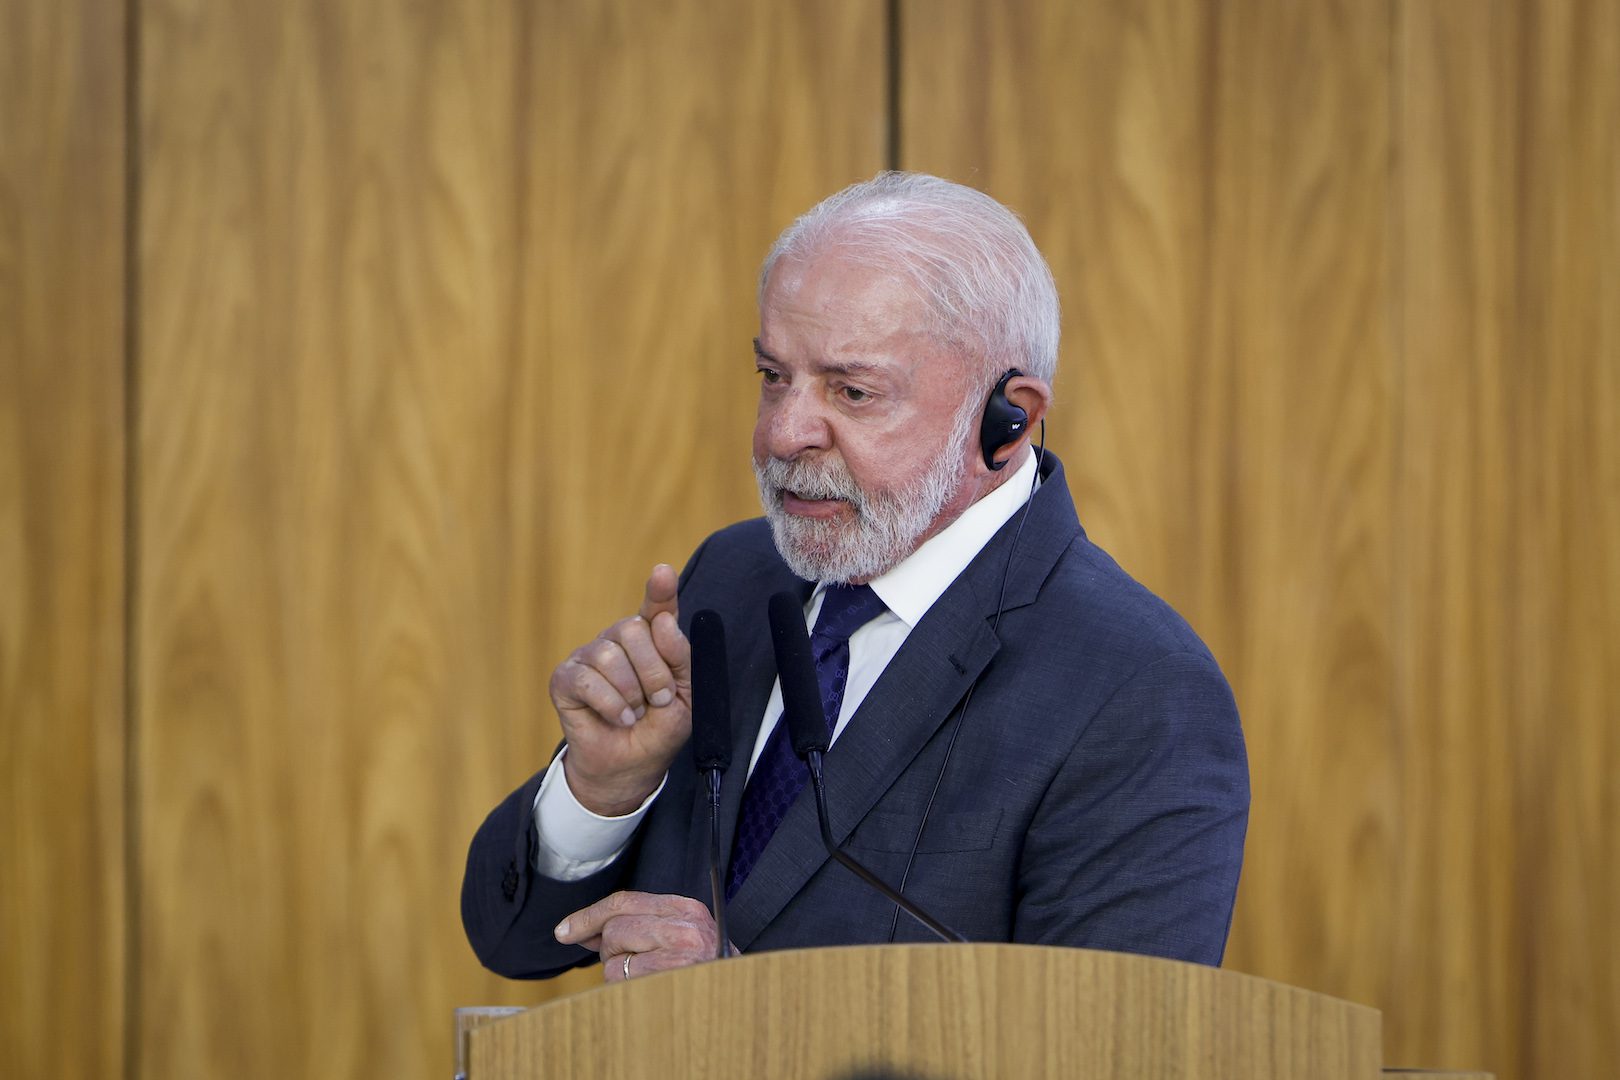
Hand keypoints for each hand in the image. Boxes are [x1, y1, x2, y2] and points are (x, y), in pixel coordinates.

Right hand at [548, 564, 691, 814]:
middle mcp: (618, 640)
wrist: (631, 767)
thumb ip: (681, 658)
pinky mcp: (565, 678)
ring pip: (610, 655)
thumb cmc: (658, 729)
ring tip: (635, 713)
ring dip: (631, 693)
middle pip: (634, 630)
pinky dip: (610, 704)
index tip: (663, 574)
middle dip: (654, 672)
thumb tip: (663, 622)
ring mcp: (589, 656)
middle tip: (658, 701)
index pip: (656, 608)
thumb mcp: (686, 697)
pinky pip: (587, 680)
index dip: (659, 590)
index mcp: (651, 640)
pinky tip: (618, 718)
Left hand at [554, 891, 734, 981]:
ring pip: (614, 955)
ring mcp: (676, 954)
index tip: (565, 929)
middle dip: (610, 948)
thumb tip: (584, 930)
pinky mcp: (665, 978)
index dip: (590, 914)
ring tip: (650, 978)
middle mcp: (683, 927)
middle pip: (615, 927)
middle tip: (632, 962)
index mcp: (687, 910)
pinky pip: (619, 979)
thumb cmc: (704, 972)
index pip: (626, 901)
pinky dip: (625, 988)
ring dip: (620, 971)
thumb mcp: (681, 937)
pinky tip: (650, 991)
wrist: (734, 1001)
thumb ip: (639, 925)